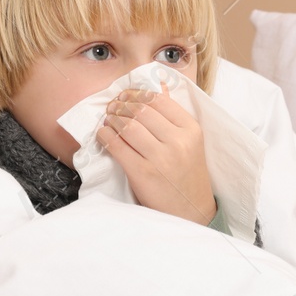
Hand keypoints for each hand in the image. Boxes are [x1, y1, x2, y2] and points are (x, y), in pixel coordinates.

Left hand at [96, 82, 215, 225]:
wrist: (191, 210)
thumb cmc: (187, 173)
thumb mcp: (189, 142)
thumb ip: (173, 114)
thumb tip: (158, 84)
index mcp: (191, 130)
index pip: (159, 99)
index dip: (137, 93)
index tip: (127, 95)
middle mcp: (178, 142)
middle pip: (141, 110)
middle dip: (122, 105)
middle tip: (113, 106)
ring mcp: (160, 158)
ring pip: (128, 126)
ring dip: (112, 119)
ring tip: (108, 120)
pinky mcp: (143, 173)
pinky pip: (117, 147)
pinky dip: (105, 136)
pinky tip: (103, 135)